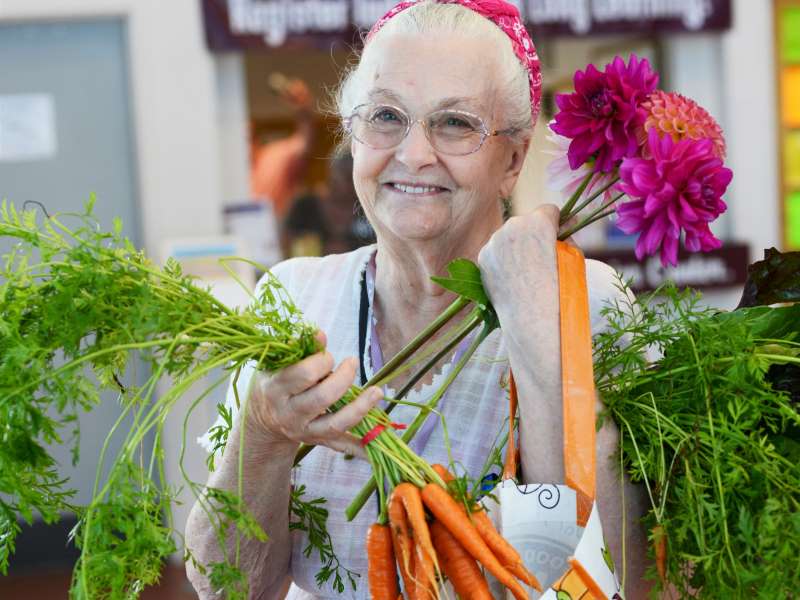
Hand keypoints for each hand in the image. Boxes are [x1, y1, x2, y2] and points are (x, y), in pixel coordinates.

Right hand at [243, 332, 381, 456]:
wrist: (263, 420)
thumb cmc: (275, 382)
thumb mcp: (278, 364)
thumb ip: (300, 350)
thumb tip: (320, 335)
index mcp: (277, 390)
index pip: (304, 375)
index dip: (321, 361)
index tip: (327, 356)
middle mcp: (290, 414)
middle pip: (322, 398)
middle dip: (343, 378)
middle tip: (351, 363)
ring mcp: (305, 431)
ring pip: (336, 423)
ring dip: (360, 408)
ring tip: (377, 391)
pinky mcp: (318, 441)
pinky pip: (343, 446)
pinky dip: (362, 448)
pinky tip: (379, 443)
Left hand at [477, 204, 560, 321]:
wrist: (532, 317)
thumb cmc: (559, 289)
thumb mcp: (572, 257)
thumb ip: (567, 236)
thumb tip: (566, 223)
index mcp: (538, 221)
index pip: (548, 210)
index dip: (555, 224)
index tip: (557, 237)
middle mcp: (512, 225)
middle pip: (526, 222)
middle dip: (533, 234)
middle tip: (540, 258)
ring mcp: (494, 241)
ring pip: (508, 236)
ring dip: (516, 246)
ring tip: (525, 271)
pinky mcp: (483, 257)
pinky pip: (496, 251)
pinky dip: (503, 259)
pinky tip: (512, 276)